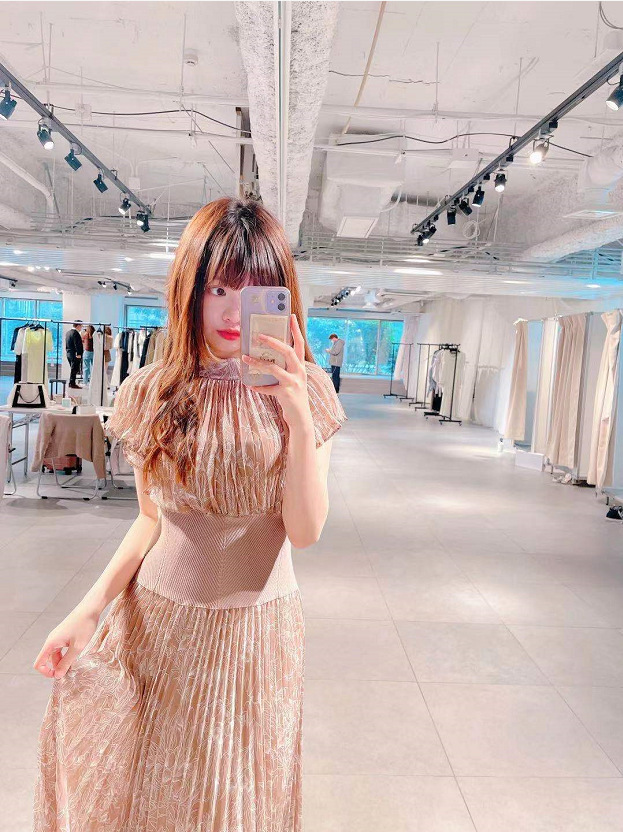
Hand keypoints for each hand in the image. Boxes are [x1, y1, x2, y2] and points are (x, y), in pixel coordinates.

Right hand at [33, 605, 99, 679]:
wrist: (90, 608)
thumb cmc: (84, 626)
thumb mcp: (77, 647)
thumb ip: (66, 662)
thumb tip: (57, 676)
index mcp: (51, 643)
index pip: (38, 663)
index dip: (46, 673)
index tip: (60, 675)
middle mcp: (51, 640)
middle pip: (47, 660)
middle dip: (57, 668)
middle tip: (71, 671)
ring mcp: (57, 637)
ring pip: (55, 655)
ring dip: (63, 661)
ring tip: (76, 663)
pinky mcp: (64, 635)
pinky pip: (61, 649)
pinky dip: (66, 654)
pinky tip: (77, 655)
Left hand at [241, 314, 311, 428]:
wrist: (300, 417)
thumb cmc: (293, 394)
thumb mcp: (291, 378)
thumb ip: (283, 366)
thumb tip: (263, 353)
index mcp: (301, 365)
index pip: (300, 343)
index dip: (296, 329)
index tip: (291, 315)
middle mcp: (299, 372)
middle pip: (288, 351)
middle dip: (273, 342)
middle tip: (258, 335)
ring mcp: (293, 383)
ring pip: (275, 368)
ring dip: (258, 362)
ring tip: (244, 358)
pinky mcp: (286, 394)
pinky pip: (268, 388)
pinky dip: (258, 386)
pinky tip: (249, 384)